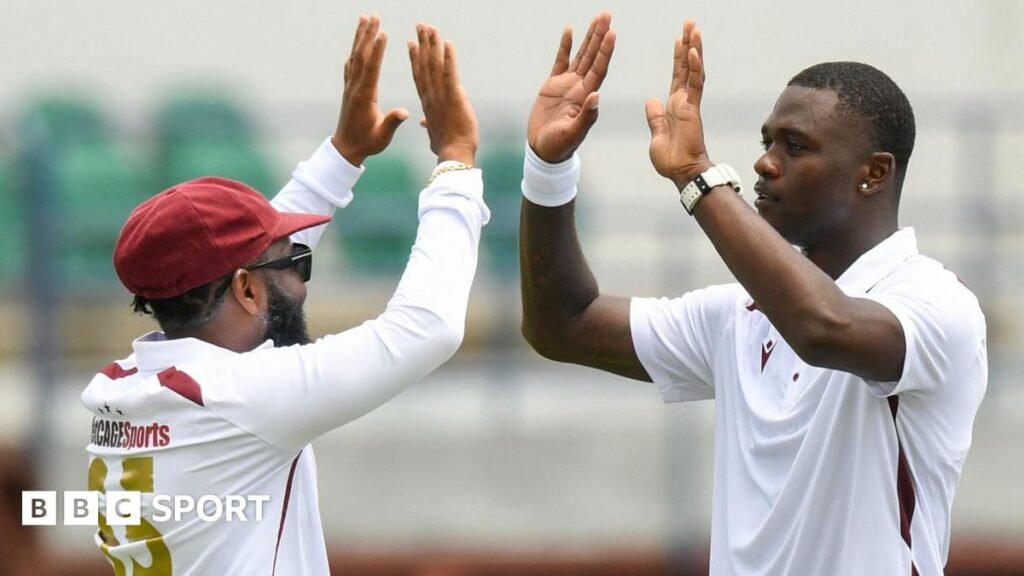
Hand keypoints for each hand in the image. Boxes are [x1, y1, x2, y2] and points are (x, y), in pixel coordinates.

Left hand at [332, 15, 409, 166]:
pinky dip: (355, 51)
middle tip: (373, 16)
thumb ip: (392, 122)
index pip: (372, 68)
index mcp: (365, 96)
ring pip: (355, 56)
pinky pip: (351, 64)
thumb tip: (405, 113)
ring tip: (364, 20)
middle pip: (361, 56)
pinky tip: (358, 44)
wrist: (345, 149)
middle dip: (368, 35)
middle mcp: (355, 87)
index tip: (382, 33)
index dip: (377, 50)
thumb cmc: (367, 143)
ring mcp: (350, 87)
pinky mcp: (349, 89)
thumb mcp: (382, 136)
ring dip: (360, 37)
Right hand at [408, 23, 477, 164]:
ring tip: (430, 28)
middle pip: (424, 64)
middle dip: (422, 43)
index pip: (419, 76)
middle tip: (420, 26)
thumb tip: (423, 122)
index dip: (415, 59)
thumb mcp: (433, 135)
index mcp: (426, 103)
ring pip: (434, 65)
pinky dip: (449, 57)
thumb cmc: (445, 147)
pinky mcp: (454, 97)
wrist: (453, 154)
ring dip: (433, 44)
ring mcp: (441, 95)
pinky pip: (450, 73)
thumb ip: (428, 124)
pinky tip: (447, 43)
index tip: (411, 44)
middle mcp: (431, 96)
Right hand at [527, 13, 615, 163]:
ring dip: (589, 37)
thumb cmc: (560, 146)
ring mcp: (568, 85)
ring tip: (597, 19)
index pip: (599, 69)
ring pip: (581, 55)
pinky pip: (561, 61)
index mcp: (587, 97)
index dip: (605, 52)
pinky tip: (570, 30)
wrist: (544, 151)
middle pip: (593, 57)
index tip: (611, 34)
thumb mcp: (573, 134)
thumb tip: (596, 96)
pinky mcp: (553, 85)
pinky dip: (566, 46)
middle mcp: (581, 87)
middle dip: (600, 36)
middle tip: (607, 16)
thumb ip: (585, 116)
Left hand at [646, 20, 713, 188]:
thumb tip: (651, 101)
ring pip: (693, 71)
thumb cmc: (670, 159)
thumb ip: (655, 117)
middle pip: (686, 67)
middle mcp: (684, 101)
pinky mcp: (692, 109)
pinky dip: (693, 67)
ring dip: (693, 49)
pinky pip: (694, 85)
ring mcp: (689, 104)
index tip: (680, 40)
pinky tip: (693, 51)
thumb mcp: (656, 134)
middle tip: (690, 24)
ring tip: (694, 29)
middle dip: (688, 45)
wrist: (681, 172)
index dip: (678, 58)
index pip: (677, 76)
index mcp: (674, 107)